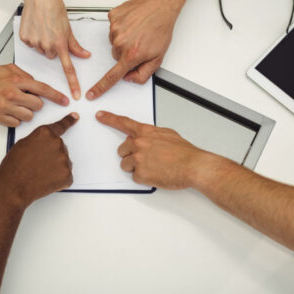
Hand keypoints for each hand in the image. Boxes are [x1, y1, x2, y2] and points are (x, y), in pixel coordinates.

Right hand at [0, 64, 68, 126]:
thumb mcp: (6, 69)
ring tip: (15, 106)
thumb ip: (23, 75)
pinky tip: (8, 112)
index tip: (65, 101)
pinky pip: (16, 123)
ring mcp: (5, 106)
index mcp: (16, 81)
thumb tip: (34, 83)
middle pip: (38, 105)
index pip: (42, 89)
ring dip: (25, 112)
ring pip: (28, 116)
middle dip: (35, 104)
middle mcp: (12, 94)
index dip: (56, 96)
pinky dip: (15, 119)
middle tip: (25, 100)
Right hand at [0, 113, 77, 206]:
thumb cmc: (13, 167)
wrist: (13, 187)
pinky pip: (66, 176)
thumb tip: (44, 144)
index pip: (60, 126)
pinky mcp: (67, 174)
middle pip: (60, 148)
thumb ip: (38, 140)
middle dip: (52, 156)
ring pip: (63, 162)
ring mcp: (63, 159)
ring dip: (55, 168)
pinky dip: (59, 180)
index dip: (68, 121)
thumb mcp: (22, 145)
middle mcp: (57, 143)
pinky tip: (46, 181)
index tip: (75, 117)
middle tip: (38, 165)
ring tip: (39, 174)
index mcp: (45, 133)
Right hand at [19, 0, 89, 99]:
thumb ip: (75, 45)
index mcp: (60, 43)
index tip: (75, 94)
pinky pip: (31, 43)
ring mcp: (35, 42)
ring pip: (41, 49)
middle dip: (53, 46)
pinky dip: (33, 37)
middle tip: (52, 32)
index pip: (68, 68)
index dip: (72, 83)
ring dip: (43, 42)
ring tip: (43, 27)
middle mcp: (47, 45)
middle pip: (51, 55)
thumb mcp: (68, 28)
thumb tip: (84, 55)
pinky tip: (35, 27)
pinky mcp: (25, 38)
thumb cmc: (55, 8)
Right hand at [87, 0, 181, 99]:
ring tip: (137, 30)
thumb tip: (129, 78)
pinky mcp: (113, 18)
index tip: (92, 93)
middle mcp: (121, 43)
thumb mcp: (158, 57)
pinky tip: (132, 22)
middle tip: (139, 43)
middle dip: (126, 53)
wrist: (160, 4)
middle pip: (116, 56)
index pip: (112, 76)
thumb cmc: (161, 28)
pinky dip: (122, 27)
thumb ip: (143, 73)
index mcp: (132, 55)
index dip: (101, 87)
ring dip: (124, 39)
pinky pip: (113, 28)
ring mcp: (115, 29)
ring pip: (114, 42)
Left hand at [95, 110, 209, 188]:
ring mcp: (138, 159)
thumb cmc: (184, 152)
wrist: (193, 166)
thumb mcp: (167, 134)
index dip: (109, 119)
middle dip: (130, 155)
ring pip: (125, 164)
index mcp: (145, 132)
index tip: (99, 116)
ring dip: (135, 167)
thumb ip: (152, 135)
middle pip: (122, 150)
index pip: (123, 123)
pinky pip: (134, 177)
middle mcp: (139, 143)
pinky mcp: (140, 174)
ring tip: (153, 167)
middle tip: (146, 159)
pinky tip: (156, 174)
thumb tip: (144, 137)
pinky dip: (143, 178)